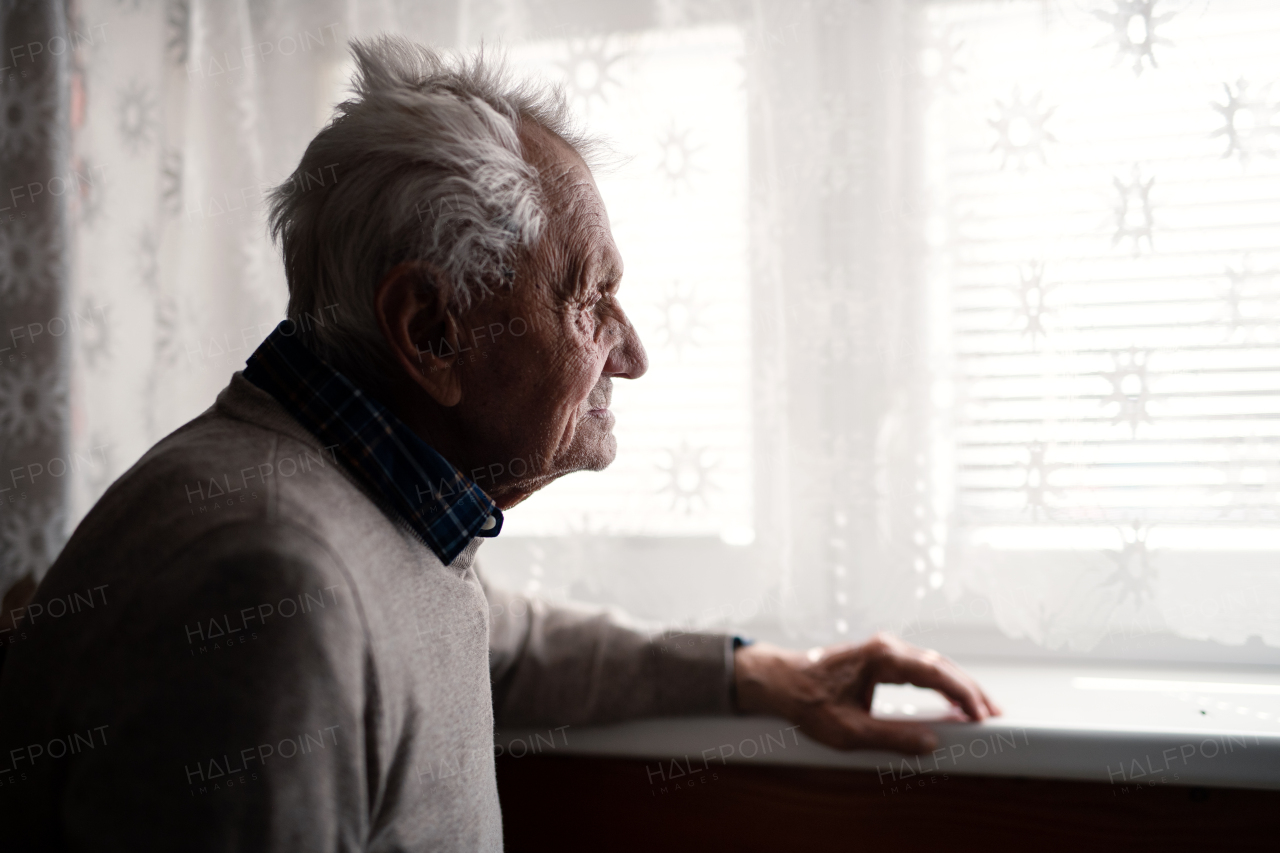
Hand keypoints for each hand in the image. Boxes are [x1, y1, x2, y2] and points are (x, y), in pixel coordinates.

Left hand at [733, 632, 1000, 754]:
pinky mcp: (880, 658)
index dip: (964, 693)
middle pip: (941, 664)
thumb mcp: (848, 729)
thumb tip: (931, 742)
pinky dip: (941, 683)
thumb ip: (892, 737)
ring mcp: (884, 650)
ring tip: (982, 709)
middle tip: (995, 713)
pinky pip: (920, 668)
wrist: (779, 680)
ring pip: (933, 665)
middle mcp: (886, 646)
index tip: (982, 714)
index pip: (935, 671)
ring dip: (958, 685)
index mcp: (881, 656)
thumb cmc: (806, 701)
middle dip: (970, 689)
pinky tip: (953, 701)